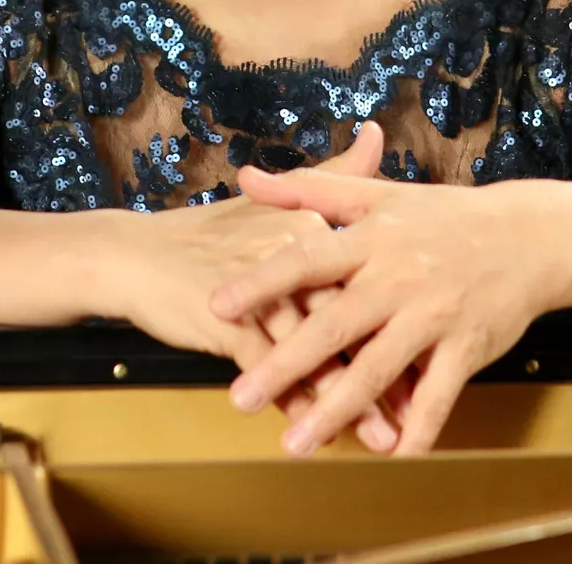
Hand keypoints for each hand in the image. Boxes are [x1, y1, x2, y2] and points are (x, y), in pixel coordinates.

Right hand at [107, 122, 402, 449]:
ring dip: (350, 401)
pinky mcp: (229, 322)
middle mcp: (291, 255)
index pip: (367, 281)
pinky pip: (271, 369)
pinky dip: (294, 403)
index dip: (402, 322)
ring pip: (317, 351)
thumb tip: (375, 132)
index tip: (435, 353)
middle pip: (353, 319)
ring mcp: (261, 291)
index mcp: (309, 229)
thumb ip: (333, 177)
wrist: (136, 257)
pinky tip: (314, 430)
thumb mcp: (274, 205)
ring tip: (381, 439)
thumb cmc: (212, 235)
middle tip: (422, 407)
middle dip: (390, 370)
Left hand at [209, 171, 564, 455]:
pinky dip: (416, 428)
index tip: (217, 306)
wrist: (529, 236)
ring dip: (336, 410)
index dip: (262, 283)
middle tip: (240, 398)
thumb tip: (246, 179)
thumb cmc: (445, 215)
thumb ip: (309, 190)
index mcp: (371, 239)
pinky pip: (438, 395)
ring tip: (296, 444)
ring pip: (378, 370)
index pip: (306, 260)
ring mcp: (433, 316)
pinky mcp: (467, 347)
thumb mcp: (378, 194)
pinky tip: (390, 455)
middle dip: (285, 365)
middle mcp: (397, 279)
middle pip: (334, 326)